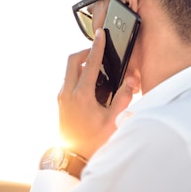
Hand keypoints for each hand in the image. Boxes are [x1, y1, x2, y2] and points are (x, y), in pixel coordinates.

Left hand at [58, 28, 139, 159]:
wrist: (73, 156)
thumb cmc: (92, 140)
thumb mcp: (113, 120)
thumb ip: (124, 98)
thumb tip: (130, 80)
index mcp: (81, 95)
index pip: (90, 64)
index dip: (97, 47)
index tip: (100, 35)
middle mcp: (67, 93)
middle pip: (72, 61)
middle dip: (84, 52)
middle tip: (97, 52)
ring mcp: (62, 97)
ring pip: (68, 70)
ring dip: (80, 63)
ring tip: (96, 68)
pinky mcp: (60, 101)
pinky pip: (68, 79)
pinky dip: (77, 74)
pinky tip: (90, 83)